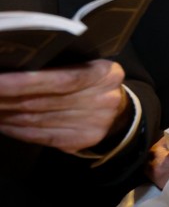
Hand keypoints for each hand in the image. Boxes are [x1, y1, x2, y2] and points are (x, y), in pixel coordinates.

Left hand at [0, 59, 129, 153]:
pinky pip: (42, 137)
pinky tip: (2, 123)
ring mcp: (93, 124)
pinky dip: (17, 130)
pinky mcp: (81, 140)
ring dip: (6, 114)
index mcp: (104, 74)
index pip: (60, 79)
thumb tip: (18, 68)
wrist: (119, 112)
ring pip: (38, 120)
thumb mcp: (88, 65)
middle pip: (43, 101)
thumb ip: (61, 68)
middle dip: (6, 98)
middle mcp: (102, 100)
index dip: (24, 81)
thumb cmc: (94, 82)